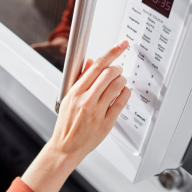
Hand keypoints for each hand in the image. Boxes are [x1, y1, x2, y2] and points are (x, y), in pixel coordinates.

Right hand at [21, 40, 129, 191]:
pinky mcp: (107, 121)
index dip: (111, 52)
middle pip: (109, 73)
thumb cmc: (66, 123)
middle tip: (118, 69)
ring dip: (122, 80)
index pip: (96, 66)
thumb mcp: (68, 98)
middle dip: (117, 68)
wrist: (66, 146)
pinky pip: (122, 101)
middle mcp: (86, 100)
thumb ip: (80, 79)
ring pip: (117, 86)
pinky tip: (122, 93)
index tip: (121, 45)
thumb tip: (90, 63)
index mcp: (75, 92)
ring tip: (118, 82)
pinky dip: (125, 93)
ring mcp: (97, 111)